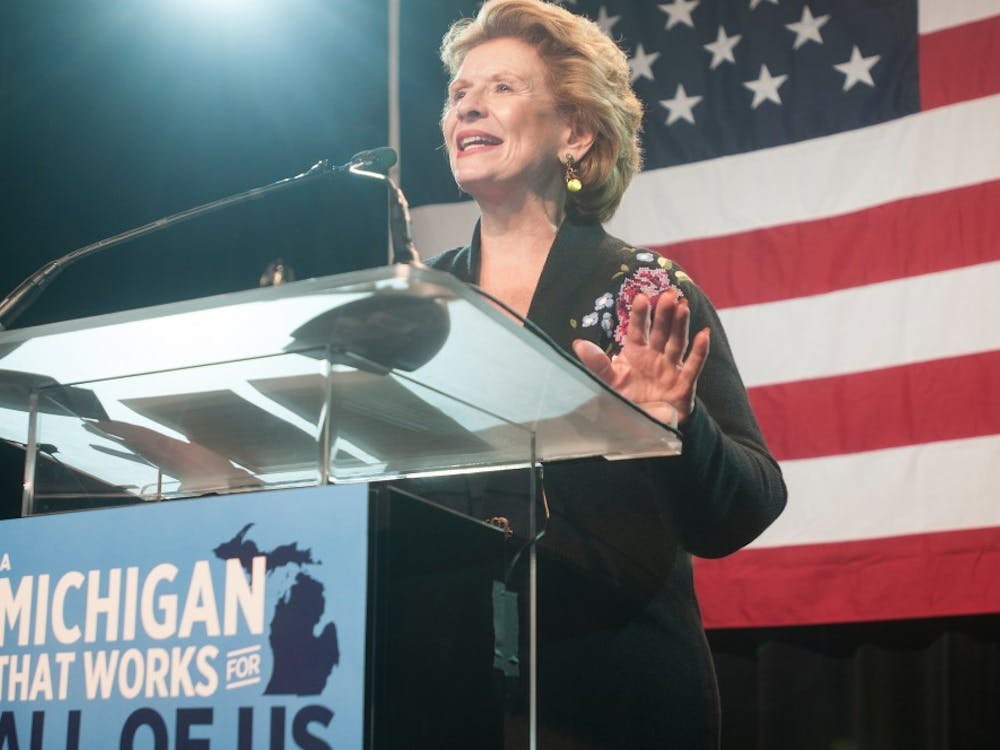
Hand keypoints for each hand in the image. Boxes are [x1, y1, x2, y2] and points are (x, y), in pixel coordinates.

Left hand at [572, 290, 709, 423]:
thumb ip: (597, 364)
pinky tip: (704, 334)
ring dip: (681, 326)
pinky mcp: (683, 385)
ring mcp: (670, 369)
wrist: (642, 429)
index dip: (640, 315)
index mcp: (635, 353)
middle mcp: (654, 357)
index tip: (641, 297)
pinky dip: (699, 351)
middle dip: (664, 314)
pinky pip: (693, 367)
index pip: (637, 330)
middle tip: (668, 295)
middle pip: (660, 332)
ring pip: (677, 343)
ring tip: (683, 306)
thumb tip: (579, 344)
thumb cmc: (624, 401)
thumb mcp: (607, 383)